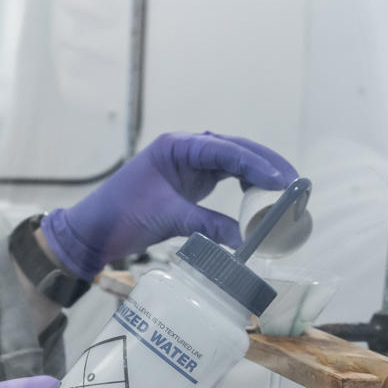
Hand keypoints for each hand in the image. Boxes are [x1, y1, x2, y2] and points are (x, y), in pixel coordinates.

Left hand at [41, 131, 297, 280]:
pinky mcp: (189, 181)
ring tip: (283, 191)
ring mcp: (186, 164)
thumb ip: (207, 225)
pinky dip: (243, 184)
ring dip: (257, 173)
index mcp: (175, 147)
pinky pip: (223, 176)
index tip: (281, 181)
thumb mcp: (167, 219)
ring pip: (231, 160)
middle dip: (265, 163)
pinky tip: (258, 197)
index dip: (256, 164)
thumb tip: (245, 239)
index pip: (224, 149)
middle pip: (233, 149)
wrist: (92, 230)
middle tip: (294, 184)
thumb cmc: (120, 216)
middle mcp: (183, 149)